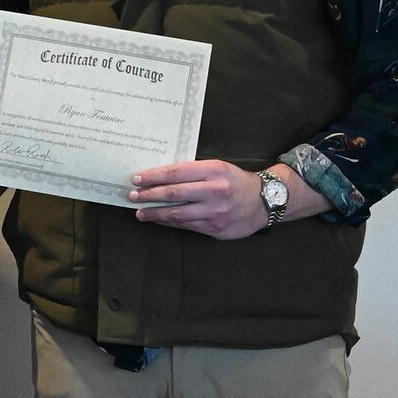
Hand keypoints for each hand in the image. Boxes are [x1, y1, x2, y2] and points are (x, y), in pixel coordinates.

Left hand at [128, 159, 268, 239]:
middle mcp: (215, 190)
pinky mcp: (216, 228)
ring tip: (140, 212)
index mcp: (214, 171)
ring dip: (155, 213)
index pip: (176, 173)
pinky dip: (169, 223)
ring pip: (177, 213)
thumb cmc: (235, 181)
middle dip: (149, 195)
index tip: (136, 179)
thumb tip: (159, 177)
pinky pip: (186, 225)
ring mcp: (215, 211)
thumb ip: (193, 172)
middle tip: (132, 196)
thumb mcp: (218, 168)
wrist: (265, 202)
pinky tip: (158, 220)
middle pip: (173, 193)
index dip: (153, 177)